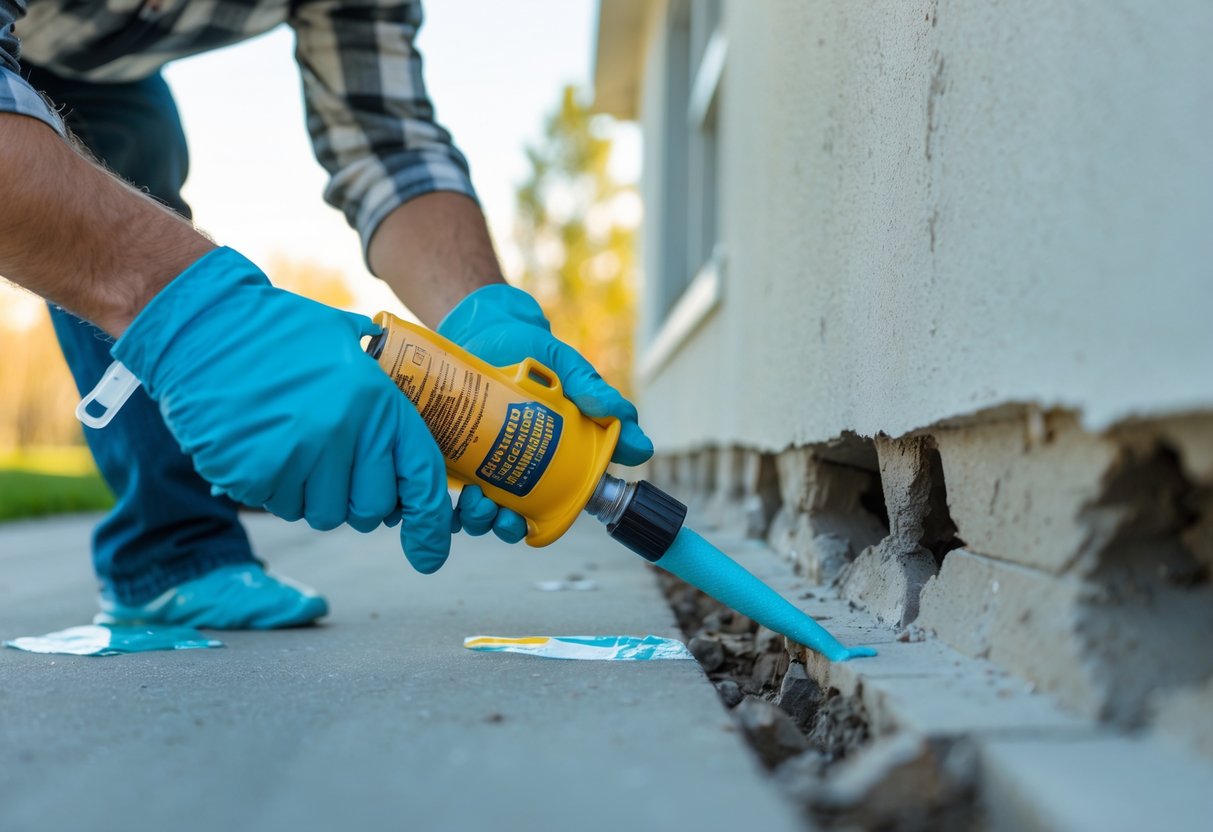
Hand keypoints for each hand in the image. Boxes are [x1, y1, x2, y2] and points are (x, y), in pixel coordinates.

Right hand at [112, 247, 453, 572]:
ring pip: (323, 514)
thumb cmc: (277, 331)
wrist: (202, 326)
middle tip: (331, 464)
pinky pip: (277, 504)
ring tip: (289, 444)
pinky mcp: (254, 472)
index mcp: (378, 401)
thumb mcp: (345, 342)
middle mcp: (345, 432)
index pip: (422, 480)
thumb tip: (418, 416)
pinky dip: (270, 486)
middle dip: (355, 499)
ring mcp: (299, 455)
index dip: (430, 524)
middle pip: (370, 510)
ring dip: (310, 493)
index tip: (429, 553)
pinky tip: (258, 445)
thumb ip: (381, 383)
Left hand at [438, 283, 653, 542]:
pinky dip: (441, 500)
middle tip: (496, 512)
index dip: (541, 523)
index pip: (549, 505)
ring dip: (474, 517)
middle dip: (501, 525)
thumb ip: (597, 397)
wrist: (479, 325)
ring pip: (475, 509)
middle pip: (508, 516)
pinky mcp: (446, 450)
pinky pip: (441, 489)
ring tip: (473, 499)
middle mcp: (512, 464)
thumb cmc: (529, 348)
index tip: (528, 522)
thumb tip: (641, 447)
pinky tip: (443, 492)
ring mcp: (477, 459)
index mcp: (547, 457)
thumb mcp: (567, 368)